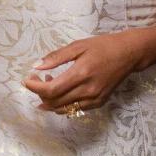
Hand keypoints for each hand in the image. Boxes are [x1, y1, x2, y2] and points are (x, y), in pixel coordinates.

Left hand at [22, 31, 142, 113]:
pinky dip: (63, 103)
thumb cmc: (102, 46)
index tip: (26, 79)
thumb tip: (36, 66)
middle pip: (55, 102)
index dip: (34, 87)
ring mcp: (94, 99)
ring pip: (64, 109)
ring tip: (47, 84)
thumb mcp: (77, 46)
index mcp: (81, 74)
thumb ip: (56, 57)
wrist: (129, 54)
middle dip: (40, 94)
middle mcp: (88, 91)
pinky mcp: (99, 102)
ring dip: (50, 101)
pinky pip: (75, 109)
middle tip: (35, 80)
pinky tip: (61, 90)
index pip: (51, 90)